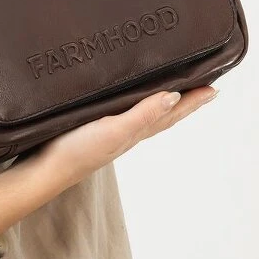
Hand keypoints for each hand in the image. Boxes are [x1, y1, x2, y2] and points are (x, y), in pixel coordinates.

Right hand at [26, 85, 219, 190]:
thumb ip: (144, 114)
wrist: (43, 171)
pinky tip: (127, 102)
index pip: (172, 114)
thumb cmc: (77, 152)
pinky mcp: (92, 129)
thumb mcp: (114, 130)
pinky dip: (136, 105)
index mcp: (135, 131)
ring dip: (162, 103)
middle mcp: (127, 132)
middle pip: (164, 115)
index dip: (194, 102)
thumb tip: (176, 98)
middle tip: (203, 87)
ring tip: (174, 89)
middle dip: (184, 101)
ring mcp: (110, 132)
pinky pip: (124, 113)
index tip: (214, 88)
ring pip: (146, 115)